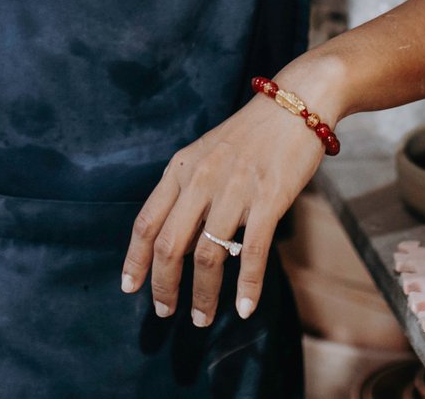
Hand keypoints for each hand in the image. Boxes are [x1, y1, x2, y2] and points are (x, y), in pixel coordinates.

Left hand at [120, 61, 344, 327]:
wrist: (294, 105)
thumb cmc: (250, 135)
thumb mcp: (205, 153)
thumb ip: (187, 191)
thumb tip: (177, 240)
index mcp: (180, 168)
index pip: (146, 222)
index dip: (135, 260)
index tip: (130, 288)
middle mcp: (200, 179)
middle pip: (169, 245)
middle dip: (164, 286)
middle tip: (165, 313)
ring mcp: (233, 189)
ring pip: (207, 255)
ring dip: (203, 294)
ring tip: (202, 318)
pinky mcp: (268, 198)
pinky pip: (252, 251)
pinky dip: (247, 286)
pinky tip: (244, 307)